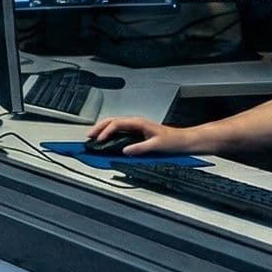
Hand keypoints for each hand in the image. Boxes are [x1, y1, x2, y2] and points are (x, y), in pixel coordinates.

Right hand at [82, 115, 198, 155]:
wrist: (183, 141)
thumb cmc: (173, 140)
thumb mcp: (157, 145)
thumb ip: (140, 148)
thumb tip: (125, 151)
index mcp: (138, 123)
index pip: (117, 124)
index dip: (106, 131)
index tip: (100, 140)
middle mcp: (135, 123)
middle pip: (112, 121)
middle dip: (98, 128)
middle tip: (89, 136)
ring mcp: (135, 127)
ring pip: (114, 124)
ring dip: (102, 129)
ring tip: (93, 137)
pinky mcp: (136, 133)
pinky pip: (118, 130)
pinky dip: (109, 133)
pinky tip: (106, 139)